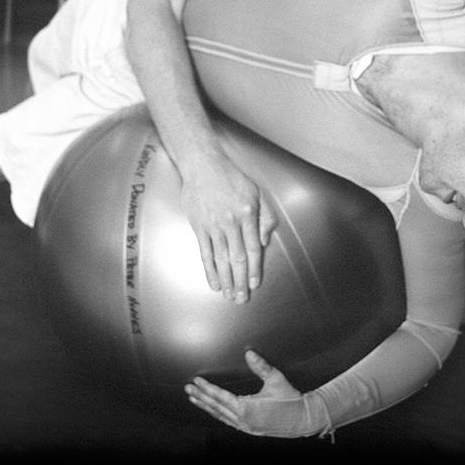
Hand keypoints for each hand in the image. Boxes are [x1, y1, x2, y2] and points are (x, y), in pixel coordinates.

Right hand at [180, 151, 276, 302]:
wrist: (203, 166)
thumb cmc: (231, 177)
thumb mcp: (256, 193)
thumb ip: (265, 217)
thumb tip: (263, 242)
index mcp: (247, 215)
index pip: (253, 249)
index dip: (254, 269)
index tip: (255, 284)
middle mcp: (231, 223)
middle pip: (237, 259)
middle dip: (240, 282)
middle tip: (241, 298)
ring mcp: (213, 226)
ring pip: (221, 259)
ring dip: (226, 280)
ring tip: (229, 296)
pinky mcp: (199, 227)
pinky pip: (205, 253)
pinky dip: (210, 270)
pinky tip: (213, 282)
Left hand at [186, 350, 315, 437]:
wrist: (303, 419)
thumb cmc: (290, 399)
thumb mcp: (276, 379)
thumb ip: (261, 366)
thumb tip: (249, 353)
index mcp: (247, 409)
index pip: (221, 397)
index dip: (207, 388)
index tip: (196, 381)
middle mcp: (243, 420)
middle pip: (216, 408)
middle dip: (201, 397)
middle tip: (188, 389)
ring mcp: (246, 427)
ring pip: (220, 416)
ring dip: (206, 407)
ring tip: (194, 399)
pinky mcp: (250, 429)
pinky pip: (228, 421)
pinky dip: (217, 414)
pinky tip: (212, 410)